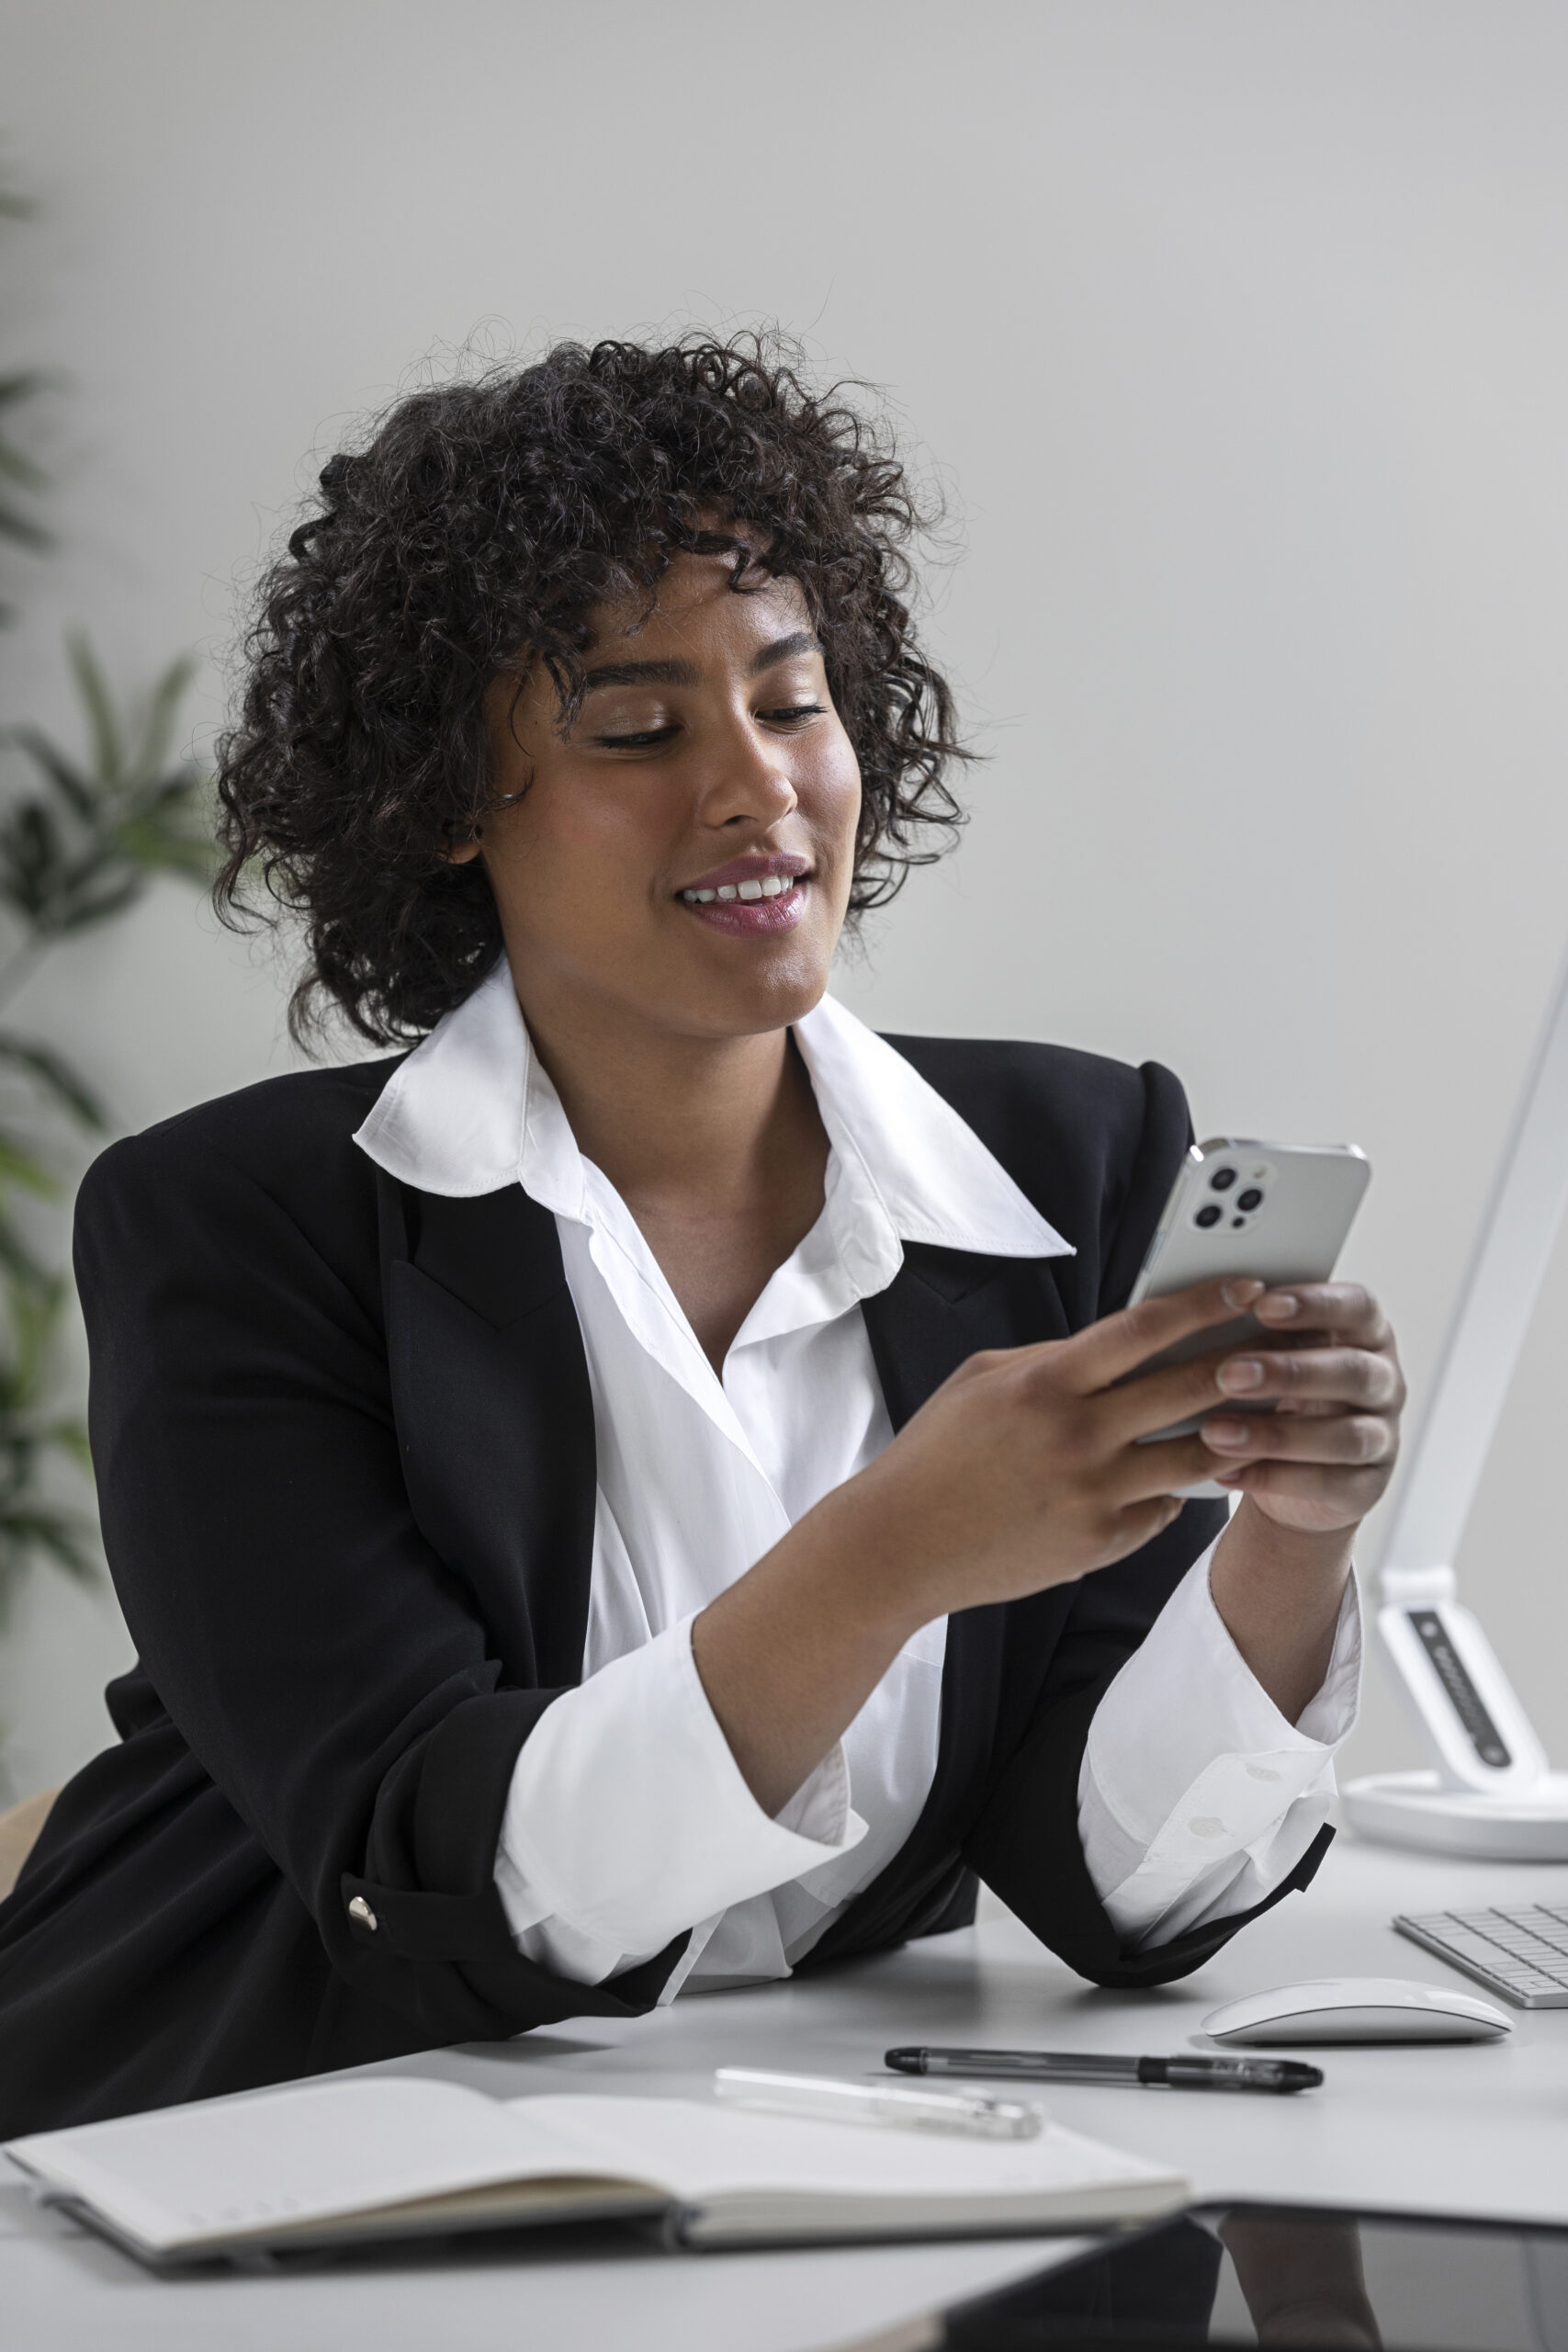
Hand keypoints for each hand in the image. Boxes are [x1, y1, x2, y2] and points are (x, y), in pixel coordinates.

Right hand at [696, 1274, 1263, 1812]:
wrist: (899, 1545)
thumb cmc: (937, 1454)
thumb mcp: (983, 1380)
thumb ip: (1053, 1359)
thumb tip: (1118, 1345)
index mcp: (1046, 1383)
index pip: (1144, 1329)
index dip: (1204, 1303)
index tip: (1248, 1286)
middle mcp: (1077, 1436)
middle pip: (1189, 1389)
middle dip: (1245, 1360)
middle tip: (1285, 1344)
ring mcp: (1093, 1495)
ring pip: (1195, 1457)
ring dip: (1232, 1432)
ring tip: (1258, 1414)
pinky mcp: (1099, 1544)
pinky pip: (1164, 1511)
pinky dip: (1176, 1492)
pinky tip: (1185, 1478)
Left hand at [1199, 1283, 1403, 1535]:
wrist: (1293, 1474)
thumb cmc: (1279, 1393)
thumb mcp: (1276, 1356)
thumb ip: (1261, 1333)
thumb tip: (1205, 1307)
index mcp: (1367, 1335)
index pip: (1359, 1307)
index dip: (1316, 1304)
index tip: (1261, 1305)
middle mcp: (1384, 1383)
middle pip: (1353, 1372)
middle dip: (1289, 1372)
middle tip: (1229, 1374)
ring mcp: (1383, 1438)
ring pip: (1344, 1436)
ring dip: (1276, 1435)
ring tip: (1215, 1433)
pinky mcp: (1368, 1488)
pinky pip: (1329, 1485)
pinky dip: (1275, 1479)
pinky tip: (1228, 1471)